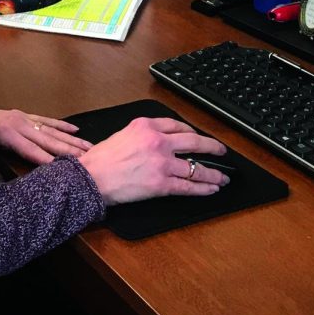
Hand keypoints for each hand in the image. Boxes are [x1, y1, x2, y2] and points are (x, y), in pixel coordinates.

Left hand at [0, 100, 92, 180]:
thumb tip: (7, 192)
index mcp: (7, 135)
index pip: (33, 151)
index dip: (50, 161)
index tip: (67, 171)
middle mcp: (20, 124)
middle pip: (49, 139)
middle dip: (69, 150)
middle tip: (89, 158)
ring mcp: (24, 118)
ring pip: (52, 130)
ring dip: (71, 139)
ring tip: (89, 146)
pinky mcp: (25, 115)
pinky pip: (47, 120)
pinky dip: (62, 125)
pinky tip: (75, 130)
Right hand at [78, 117, 229, 205]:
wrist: (91, 178)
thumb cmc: (101, 159)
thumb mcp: (123, 133)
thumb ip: (143, 133)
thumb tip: (161, 140)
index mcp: (146, 125)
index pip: (177, 125)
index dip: (192, 131)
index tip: (198, 136)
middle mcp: (158, 141)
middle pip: (194, 142)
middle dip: (212, 147)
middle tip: (221, 150)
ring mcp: (161, 163)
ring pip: (195, 167)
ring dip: (213, 173)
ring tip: (222, 177)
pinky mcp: (161, 184)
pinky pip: (188, 186)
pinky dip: (203, 188)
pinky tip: (211, 188)